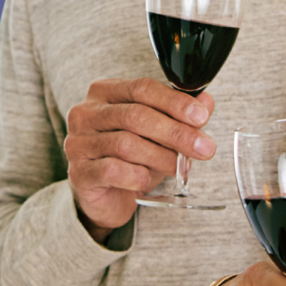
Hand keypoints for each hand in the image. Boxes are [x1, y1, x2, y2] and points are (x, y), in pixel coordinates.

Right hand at [64, 77, 214, 238]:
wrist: (107, 196)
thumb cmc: (131, 158)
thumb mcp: (159, 133)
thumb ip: (180, 116)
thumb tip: (206, 101)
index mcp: (105, 92)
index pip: (142, 88)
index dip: (174, 102)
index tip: (201, 116)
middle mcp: (86, 113)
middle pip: (135, 116)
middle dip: (175, 132)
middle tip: (203, 147)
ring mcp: (78, 142)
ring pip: (125, 144)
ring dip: (161, 156)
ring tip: (180, 167)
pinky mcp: (78, 173)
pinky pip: (111, 170)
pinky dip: (136, 176)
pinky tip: (147, 180)